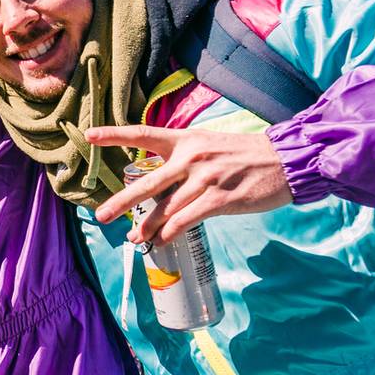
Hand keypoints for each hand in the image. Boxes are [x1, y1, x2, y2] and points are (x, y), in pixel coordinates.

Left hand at [89, 124, 289, 243]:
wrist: (285, 159)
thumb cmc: (245, 155)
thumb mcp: (209, 145)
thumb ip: (183, 159)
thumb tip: (159, 184)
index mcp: (185, 140)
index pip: (143, 134)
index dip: (114, 135)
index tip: (88, 136)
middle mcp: (190, 158)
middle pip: (146, 183)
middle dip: (121, 202)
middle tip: (101, 215)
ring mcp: (205, 179)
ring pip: (165, 209)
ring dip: (148, 227)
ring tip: (135, 238)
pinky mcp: (220, 199)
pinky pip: (187, 220)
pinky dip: (171, 233)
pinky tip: (163, 240)